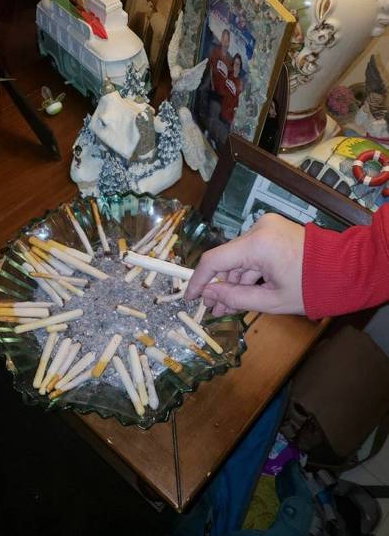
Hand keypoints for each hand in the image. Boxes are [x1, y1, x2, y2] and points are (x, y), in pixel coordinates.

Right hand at [186, 213, 305, 315]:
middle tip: (212, 309)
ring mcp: (267, 227)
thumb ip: (235, 298)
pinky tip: (243, 292)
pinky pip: (252, 252)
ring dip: (233, 280)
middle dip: (218, 285)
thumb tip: (207, 295)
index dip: (198, 280)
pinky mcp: (274, 230)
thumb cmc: (312, 287)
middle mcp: (259, 229)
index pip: (214, 260)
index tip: (190, 297)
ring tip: (227, 306)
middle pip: (227, 259)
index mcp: (258, 244)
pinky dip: (248, 271)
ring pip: (239, 257)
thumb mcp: (271, 300)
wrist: (346, 269)